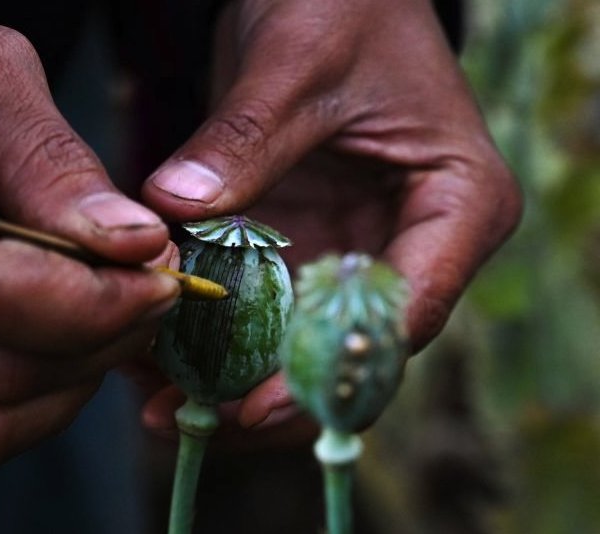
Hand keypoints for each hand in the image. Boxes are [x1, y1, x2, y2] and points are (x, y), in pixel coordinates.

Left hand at [140, 0, 521, 439]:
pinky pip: (259, 310)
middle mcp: (411, 246)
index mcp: (456, 205)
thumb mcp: (297, 59)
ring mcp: (352, 253)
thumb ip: (246, 136)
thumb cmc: (341, 5)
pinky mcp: (301, 248)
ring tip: (153, 402)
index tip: (253, 406)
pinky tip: (150, 355)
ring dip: (228, 379)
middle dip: (266, 397)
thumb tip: (176, 208)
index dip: (329, 370)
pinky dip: (210, 335)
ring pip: (297, 346)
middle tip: (181, 419)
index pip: (405, 312)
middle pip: (348, 352)